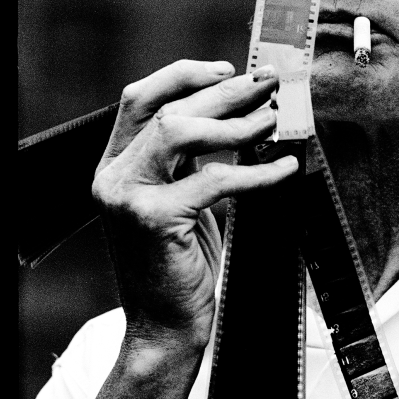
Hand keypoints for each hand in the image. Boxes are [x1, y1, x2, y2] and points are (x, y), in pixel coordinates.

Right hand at [92, 60, 296, 351]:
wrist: (164, 331)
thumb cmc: (179, 264)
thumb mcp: (179, 199)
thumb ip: (189, 158)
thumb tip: (239, 108)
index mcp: (114, 165)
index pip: (139, 98)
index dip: (184, 75)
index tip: (228, 68)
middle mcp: (112, 176)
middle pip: (167, 108)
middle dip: (224, 91)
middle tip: (268, 85)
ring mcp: (127, 197)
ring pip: (180, 131)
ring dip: (236, 122)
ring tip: (274, 120)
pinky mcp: (153, 220)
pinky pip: (215, 179)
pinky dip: (257, 171)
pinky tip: (285, 166)